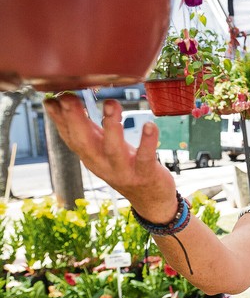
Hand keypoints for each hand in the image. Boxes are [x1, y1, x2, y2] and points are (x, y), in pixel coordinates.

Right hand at [43, 94, 177, 221]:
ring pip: (113, 149)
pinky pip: (146, 158)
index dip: (59, 118)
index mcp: (89, 156)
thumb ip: (84, 126)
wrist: (150, 199)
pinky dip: (148, 142)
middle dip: (75, 120)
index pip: (69, 137)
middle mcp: (102, 164)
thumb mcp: (100, 147)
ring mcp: (123, 171)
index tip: (51, 97)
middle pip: (83, 143)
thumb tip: (60, 101)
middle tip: (68, 98)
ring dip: (111, 126)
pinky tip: (150, 125)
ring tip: (111, 103)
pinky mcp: (145, 174)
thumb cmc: (123, 165)